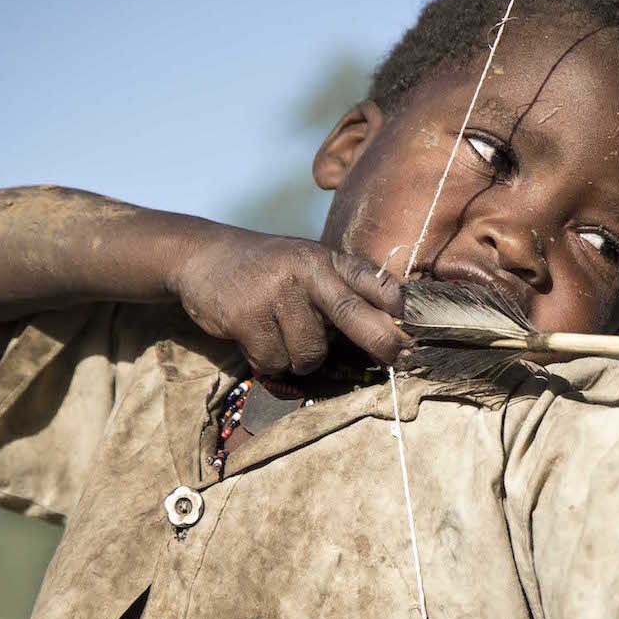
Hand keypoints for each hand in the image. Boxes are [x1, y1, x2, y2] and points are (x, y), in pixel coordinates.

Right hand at [169, 228, 408, 370]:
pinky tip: (257, 335)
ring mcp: (275, 294)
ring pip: (310, 354)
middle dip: (381, 342)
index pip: (370, 280)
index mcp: (327, 259)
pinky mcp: (246, 318)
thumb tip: (392, 327)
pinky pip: (275, 362)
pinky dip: (269, 360)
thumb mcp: (310, 264)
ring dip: (299, 357)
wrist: (203, 256)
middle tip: (397, 358)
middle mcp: (305, 272)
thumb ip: (345, 288)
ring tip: (282, 332)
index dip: (398, 304)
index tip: (415, 324)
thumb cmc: (271, 270)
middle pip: (353, 315)